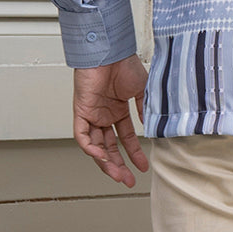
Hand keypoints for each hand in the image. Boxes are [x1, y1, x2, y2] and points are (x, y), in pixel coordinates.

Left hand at [73, 55, 149, 186]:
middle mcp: (105, 115)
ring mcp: (92, 115)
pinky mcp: (81, 112)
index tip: (143, 166)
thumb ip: (145, 110)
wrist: (109, 52)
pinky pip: (83, 136)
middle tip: (128, 180)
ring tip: (117, 174)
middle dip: (119, 165)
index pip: (126, 138)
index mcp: (118, 110)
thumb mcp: (141, 91)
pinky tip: (101, 158)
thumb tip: (151, 128)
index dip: (134, 153)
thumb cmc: (124, 64)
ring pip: (96, 146)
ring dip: (106, 162)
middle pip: (110, 147)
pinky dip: (90, 148)